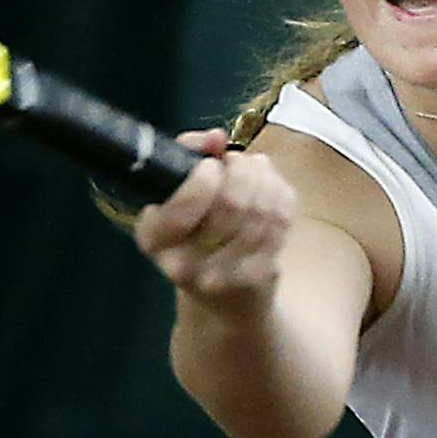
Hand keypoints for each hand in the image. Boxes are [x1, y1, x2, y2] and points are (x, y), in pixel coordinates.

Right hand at [133, 128, 297, 308]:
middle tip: (237, 163)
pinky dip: (280, 195)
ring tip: (255, 172)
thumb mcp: (174, 195)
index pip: (182, 207)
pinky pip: (281, 219)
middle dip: (241, 169)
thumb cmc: (195, 234)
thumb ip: (188, 155)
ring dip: (264, 178)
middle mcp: (186, 266)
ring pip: (262, 208)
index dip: (203, 175)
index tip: (210, 165)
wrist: (224, 300)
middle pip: (232, 202)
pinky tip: (271, 192)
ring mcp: (227, 275)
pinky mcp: (262, 274)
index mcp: (155, 242)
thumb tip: (217, 138)